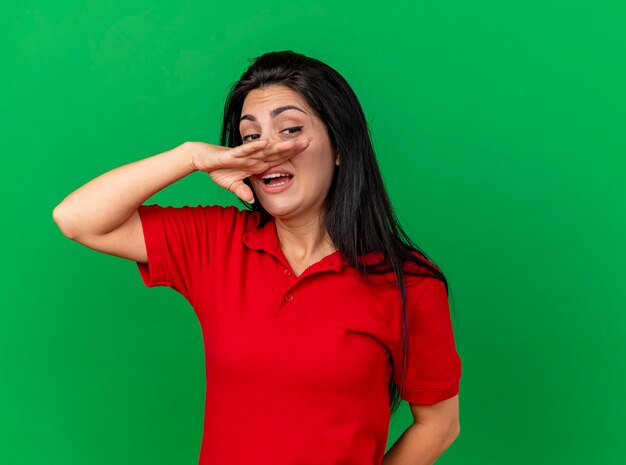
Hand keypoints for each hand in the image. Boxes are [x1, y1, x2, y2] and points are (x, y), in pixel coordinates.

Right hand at [188, 138, 310, 202]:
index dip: (292, 155)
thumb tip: (252, 200)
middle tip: (310, 141)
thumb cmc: (219, 168)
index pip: (278, 159)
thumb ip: (243, 191)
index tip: (307, 151)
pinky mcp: (232, 154)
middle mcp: (254, 157)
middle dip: (292, 147)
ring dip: (279, 146)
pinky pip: (245, 150)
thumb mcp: (233, 185)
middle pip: (276, 152)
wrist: (202, 158)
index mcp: (257, 163)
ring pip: (264, 150)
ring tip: (294, 142)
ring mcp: (244, 155)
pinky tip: (266, 142)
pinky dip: (255, 147)